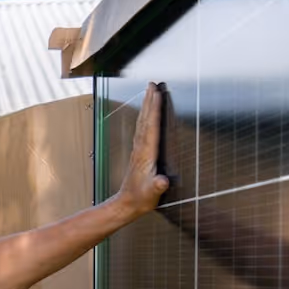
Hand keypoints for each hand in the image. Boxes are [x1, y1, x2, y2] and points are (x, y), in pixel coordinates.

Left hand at [117, 81, 171, 216]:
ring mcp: (138, 150)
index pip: (151, 127)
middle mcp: (141, 149)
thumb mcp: (153, 194)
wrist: (126, 205)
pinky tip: (147, 113)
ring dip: (146, 106)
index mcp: (146, 154)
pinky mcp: (139, 153)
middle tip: (151, 84)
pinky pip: (142, 129)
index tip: (157, 94)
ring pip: (142, 123)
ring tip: (149, 91)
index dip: (155, 110)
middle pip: (145, 120)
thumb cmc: (141, 199)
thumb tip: (162, 180)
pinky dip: (145, 117)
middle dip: (149, 101)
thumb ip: (158, 186)